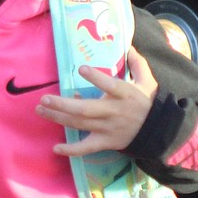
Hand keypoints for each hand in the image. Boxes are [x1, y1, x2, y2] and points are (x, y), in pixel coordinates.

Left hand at [38, 46, 157, 156]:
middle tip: (44, 99)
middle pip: (85, 110)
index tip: (81, 69)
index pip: (110, 86)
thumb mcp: (148, 82)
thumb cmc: (148, 103)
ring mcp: (108, 129)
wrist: (157, 132)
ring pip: (80, 125)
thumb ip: (138, 64)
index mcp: (125, 95)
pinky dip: (71, 150)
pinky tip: (56, 148)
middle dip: (63, 105)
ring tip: (41, 110)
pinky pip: (86, 148)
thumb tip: (130, 47)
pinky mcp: (105, 142)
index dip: (96, 78)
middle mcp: (114, 112)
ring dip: (58, 118)